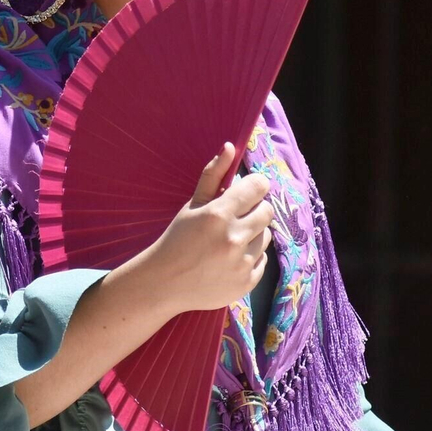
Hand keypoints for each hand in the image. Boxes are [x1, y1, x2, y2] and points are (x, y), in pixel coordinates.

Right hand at [131, 143, 272, 313]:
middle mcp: (234, 238)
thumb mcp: (192, 205)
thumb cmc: (177, 239)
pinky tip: (228, 260)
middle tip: (235, 217)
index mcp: (219, 214)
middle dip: (254, 210)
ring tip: (228, 241)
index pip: (259, 187)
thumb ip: (213, 175)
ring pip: (266, 236)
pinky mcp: (247, 282)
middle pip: (267, 211)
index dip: (254, 186)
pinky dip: (249, 257)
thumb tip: (230, 147)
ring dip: (252, 235)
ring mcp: (242, 263)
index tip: (246, 191)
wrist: (165, 283)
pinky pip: (262, 260)